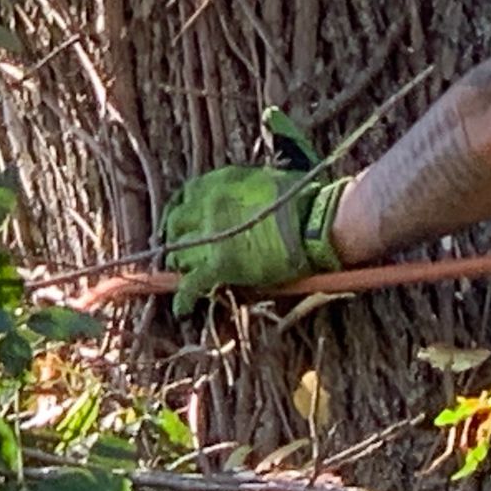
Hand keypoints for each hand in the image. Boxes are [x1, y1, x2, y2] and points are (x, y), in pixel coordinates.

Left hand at [161, 165, 347, 313]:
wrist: (314, 223)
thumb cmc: (301, 199)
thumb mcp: (266, 181)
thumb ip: (242, 190)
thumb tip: (237, 201)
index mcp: (222, 182)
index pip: (186, 195)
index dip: (182, 209)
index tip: (184, 219)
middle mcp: (209, 204)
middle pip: (177, 224)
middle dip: (176, 237)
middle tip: (181, 248)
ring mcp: (211, 235)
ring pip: (178, 254)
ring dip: (180, 264)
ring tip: (186, 273)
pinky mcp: (219, 264)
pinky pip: (190, 285)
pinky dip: (184, 298)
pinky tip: (182, 309)